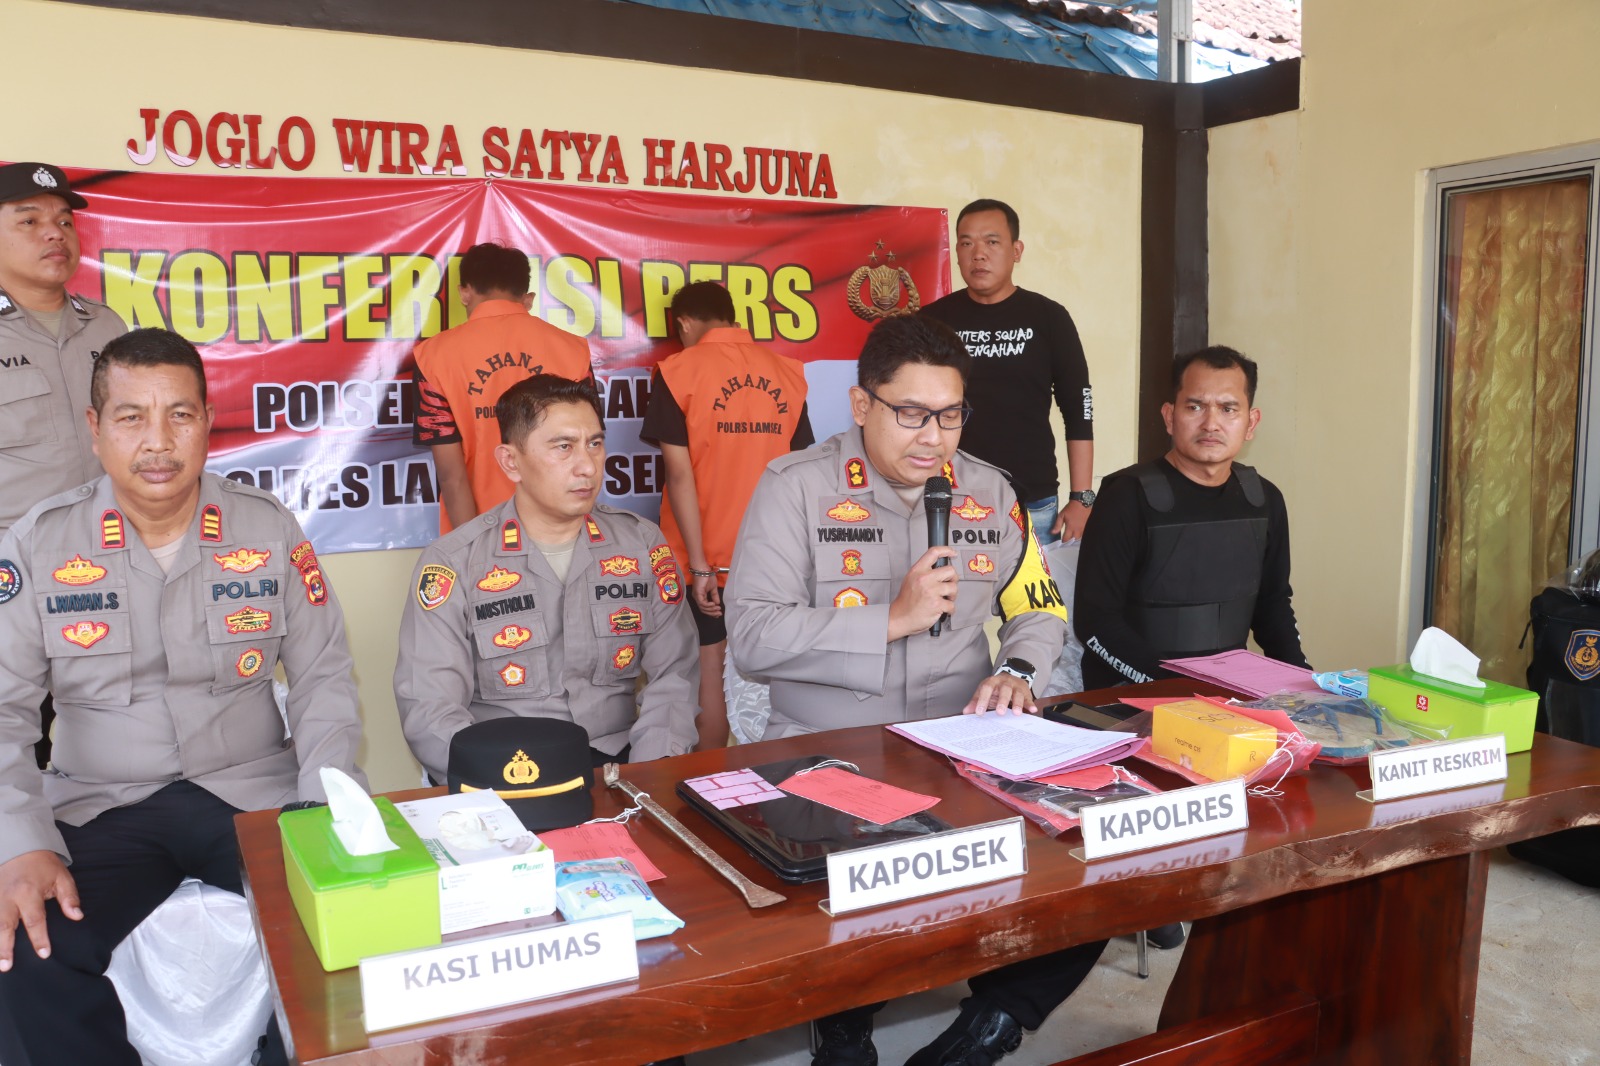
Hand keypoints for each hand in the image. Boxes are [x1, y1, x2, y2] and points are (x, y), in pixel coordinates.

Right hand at [0, 850, 80, 971]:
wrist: (18, 845)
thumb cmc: (42, 863)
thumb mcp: (61, 876)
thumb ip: (69, 898)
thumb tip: (77, 916)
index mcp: (29, 892)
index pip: (35, 920)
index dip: (40, 938)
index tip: (44, 954)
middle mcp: (8, 897)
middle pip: (5, 925)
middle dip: (5, 947)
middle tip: (6, 966)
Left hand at [691, 572, 721, 616]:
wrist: (703, 569)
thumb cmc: (707, 577)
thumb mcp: (713, 588)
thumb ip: (714, 596)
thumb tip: (717, 603)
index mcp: (700, 596)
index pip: (705, 608)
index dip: (711, 612)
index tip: (718, 614)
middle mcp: (697, 598)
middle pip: (703, 610)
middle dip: (712, 613)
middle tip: (719, 614)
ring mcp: (696, 596)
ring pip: (703, 608)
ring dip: (711, 609)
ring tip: (718, 608)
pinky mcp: (697, 593)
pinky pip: (702, 603)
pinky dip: (708, 605)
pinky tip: (714, 604)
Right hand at [886, 546, 958, 640]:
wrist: (899, 617)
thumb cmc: (905, 601)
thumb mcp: (910, 579)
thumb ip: (923, 572)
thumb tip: (939, 568)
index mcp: (918, 571)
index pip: (933, 553)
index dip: (946, 550)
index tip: (952, 553)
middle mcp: (924, 579)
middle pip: (950, 570)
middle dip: (953, 579)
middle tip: (949, 585)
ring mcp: (931, 591)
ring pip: (954, 588)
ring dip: (952, 595)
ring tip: (945, 599)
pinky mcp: (937, 604)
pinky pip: (952, 604)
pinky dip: (950, 609)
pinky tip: (943, 609)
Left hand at [964, 672, 1036, 715]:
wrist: (1010, 678)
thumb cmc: (995, 688)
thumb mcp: (984, 692)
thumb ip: (976, 702)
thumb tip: (966, 712)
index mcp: (992, 682)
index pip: (986, 689)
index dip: (982, 700)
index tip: (979, 712)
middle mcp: (1005, 683)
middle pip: (1004, 690)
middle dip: (1002, 701)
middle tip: (1000, 713)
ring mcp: (1016, 687)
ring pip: (1017, 693)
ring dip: (1017, 703)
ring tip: (1017, 713)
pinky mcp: (1025, 692)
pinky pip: (1028, 698)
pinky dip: (1030, 704)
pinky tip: (1032, 710)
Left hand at [1055, 501, 1089, 543]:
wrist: (1082, 502)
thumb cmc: (1071, 508)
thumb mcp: (1061, 515)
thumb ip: (1057, 525)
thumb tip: (1053, 532)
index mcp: (1071, 527)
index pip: (1067, 538)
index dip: (1063, 541)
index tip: (1061, 541)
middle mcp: (1078, 529)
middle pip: (1074, 539)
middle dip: (1070, 540)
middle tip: (1067, 538)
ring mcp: (1084, 528)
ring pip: (1080, 537)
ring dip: (1075, 537)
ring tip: (1072, 535)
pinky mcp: (1087, 525)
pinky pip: (1084, 533)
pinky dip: (1080, 534)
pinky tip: (1077, 531)